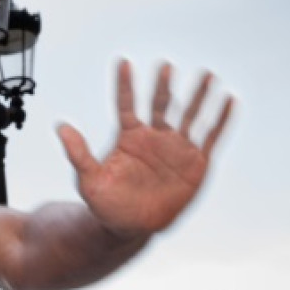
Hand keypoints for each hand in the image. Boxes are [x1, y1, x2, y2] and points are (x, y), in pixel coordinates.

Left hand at [57, 60, 232, 237]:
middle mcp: (154, 137)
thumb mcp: (88, 179)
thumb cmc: (107, 204)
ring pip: (189, 115)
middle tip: (165, 66)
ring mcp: (176, 148)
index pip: (126, 104)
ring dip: (198, 95)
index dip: (124, 84)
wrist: (131, 227)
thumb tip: (60, 126)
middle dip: (162, 85)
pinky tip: (229, 100)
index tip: (123, 62)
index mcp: (129, 137)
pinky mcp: (196, 162)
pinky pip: (211, 136)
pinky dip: (221, 119)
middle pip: (159, 104)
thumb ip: (78, 153)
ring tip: (207, 75)